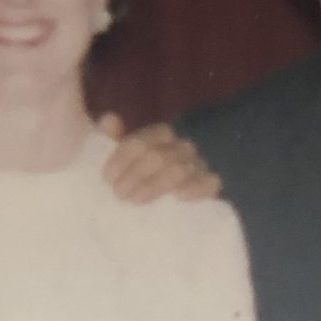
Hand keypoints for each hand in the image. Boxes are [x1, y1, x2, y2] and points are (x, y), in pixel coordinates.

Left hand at [95, 114, 220, 204]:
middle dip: (135, 176)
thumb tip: (109, 119)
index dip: (122, 159)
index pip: (141, 142)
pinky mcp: (213, 183)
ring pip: (178, 171)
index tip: (108, 178)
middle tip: (119, 194)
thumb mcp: (131, 154)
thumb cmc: (150, 173)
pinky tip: (180, 197)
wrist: (187, 193)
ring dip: (154, 186)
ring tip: (136, 201)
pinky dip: (195, 189)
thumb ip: (117, 138)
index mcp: (161, 135)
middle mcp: (182, 146)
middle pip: (157, 157)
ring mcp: (200, 164)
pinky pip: (208, 183)